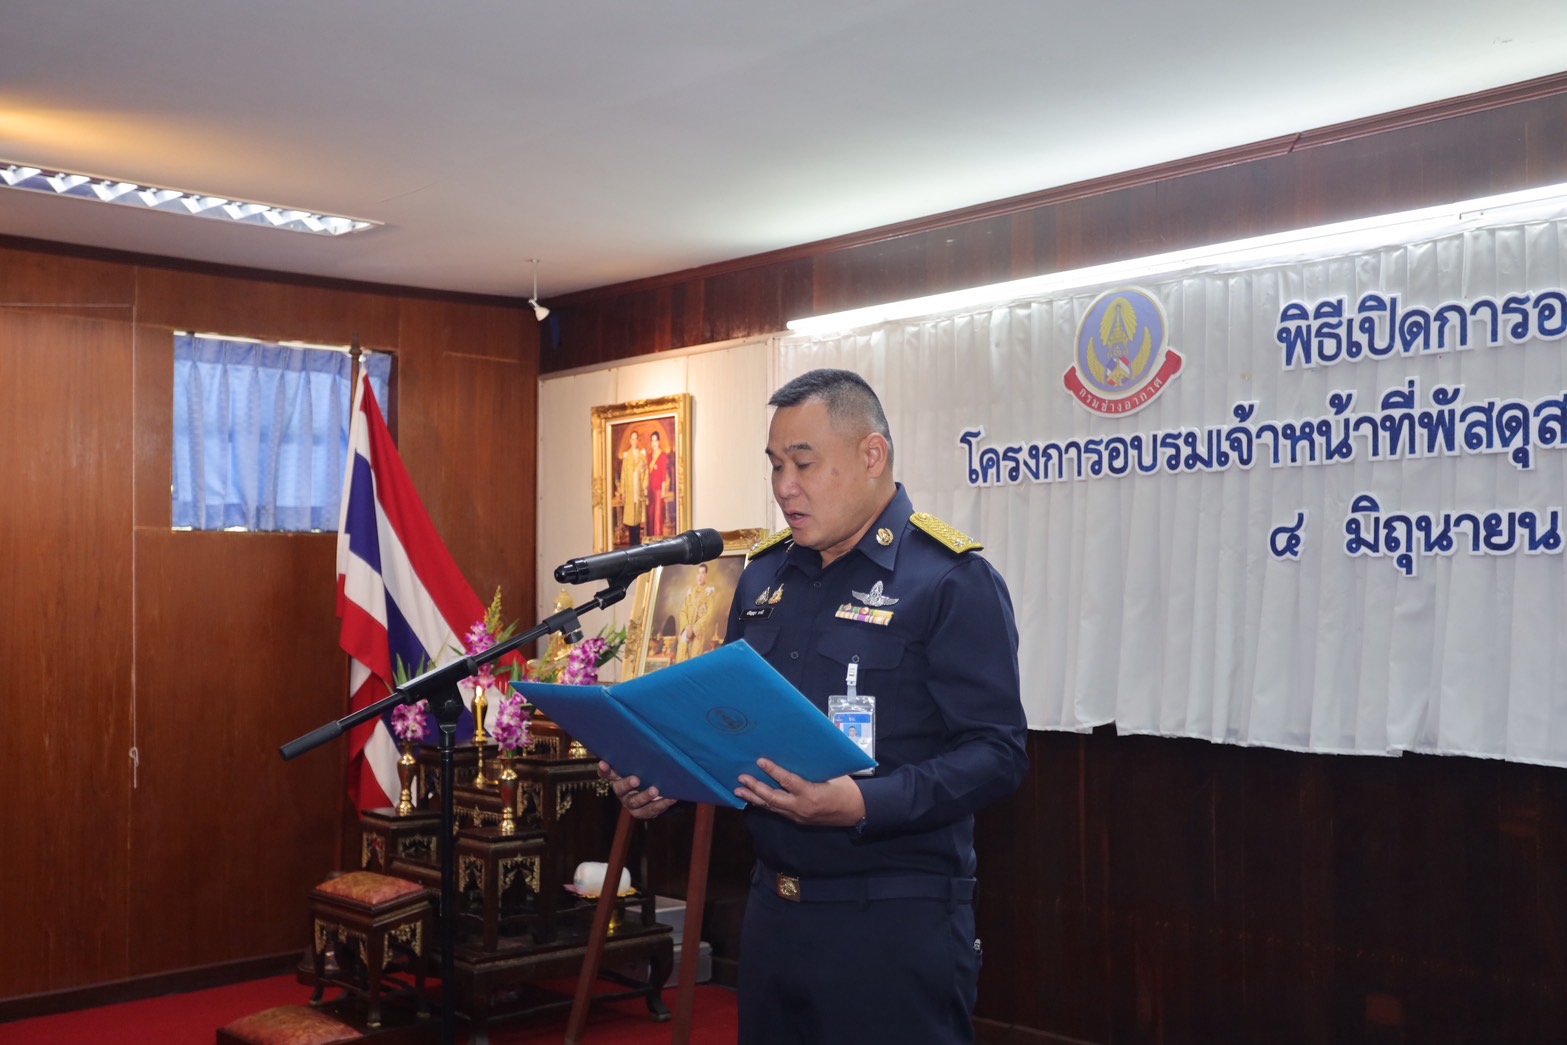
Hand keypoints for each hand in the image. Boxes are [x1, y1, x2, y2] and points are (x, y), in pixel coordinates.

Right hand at [598, 760, 676, 820]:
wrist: (656, 792)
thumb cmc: (646, 771)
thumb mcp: (639, 764)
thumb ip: (638, 756)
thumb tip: (646, 734)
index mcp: (617, 777)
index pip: (606, 773)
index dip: (604, 769)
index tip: (604, 763)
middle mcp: (622, 791)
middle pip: (620, 789)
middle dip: (628, 784)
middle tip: (636, 779)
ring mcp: (631, 803)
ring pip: (635, 802)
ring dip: (645, 796)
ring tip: (655, 790)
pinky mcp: (643, 813)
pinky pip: (651, 810)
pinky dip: (662, 804)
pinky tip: (671, 798)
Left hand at [735, 758, 864, 826]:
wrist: (857, 812)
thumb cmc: (846, 789)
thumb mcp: (833, 774)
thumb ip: (814, 767)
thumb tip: (798, 751)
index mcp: (811, 794)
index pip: (787, 781)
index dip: (773, 770)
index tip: (760, 761)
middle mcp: (801, 807)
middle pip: (773, 798)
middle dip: (755, 788)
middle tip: (741, 778)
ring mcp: (798, 816)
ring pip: (771, 807)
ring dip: (754, 798)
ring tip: (739, 791)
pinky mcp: (798, 820)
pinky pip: (777, 811)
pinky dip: (764, 804)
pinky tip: (754, 799)